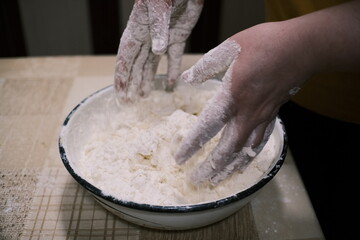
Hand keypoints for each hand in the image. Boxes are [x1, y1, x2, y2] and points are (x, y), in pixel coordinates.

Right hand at [114, 0, 202, 101]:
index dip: (120, 75)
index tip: (118, 92)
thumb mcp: (159, 7)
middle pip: (136, 64)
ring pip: (152, 64)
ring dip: (147, 79)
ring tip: (144, 95)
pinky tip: (170, 84)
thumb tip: (158, 51)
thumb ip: (158, 28)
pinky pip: (174, 58)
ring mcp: (163, 39)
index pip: (125, 57)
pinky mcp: (179, 37)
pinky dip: (172, 71)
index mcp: (137, 30)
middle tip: (129, 101)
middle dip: (131, 83)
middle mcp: (148, 38)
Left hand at [175, 22, 313, 184]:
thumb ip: (207, 66)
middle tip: (196, 180)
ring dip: (230, 167)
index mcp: (233, 96)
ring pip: (245, 150)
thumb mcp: (231, 48)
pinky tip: (244, 162)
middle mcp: (247, 112)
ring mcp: (263, 116)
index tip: (180, 158)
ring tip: (218, 179)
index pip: (207, 127)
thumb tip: (187, 78)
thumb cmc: (267, 44)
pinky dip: (250, 155)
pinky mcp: (273, 114)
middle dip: (211, 167)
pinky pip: (261, 141)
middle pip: (227, 148)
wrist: (303, 47)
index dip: (193, 145)